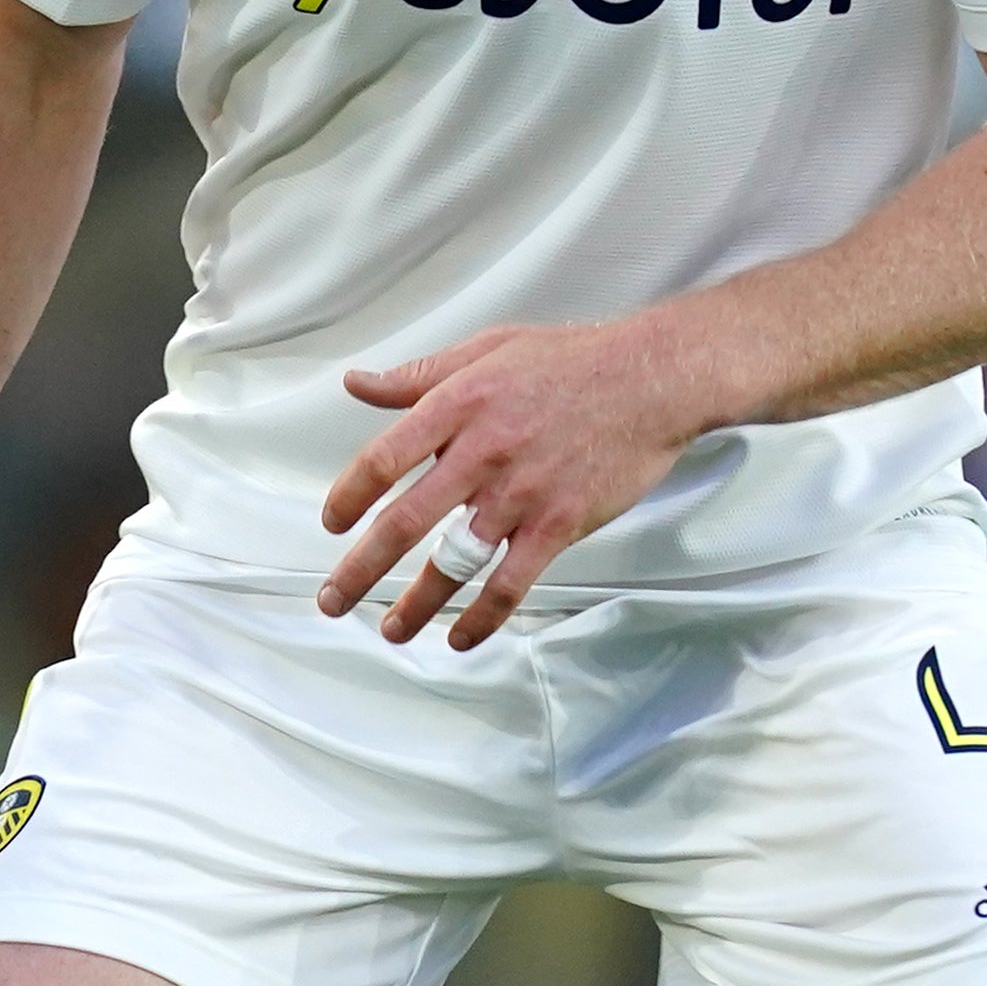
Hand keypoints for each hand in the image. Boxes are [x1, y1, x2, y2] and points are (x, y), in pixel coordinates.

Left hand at [318, 314, 719, 646]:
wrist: (654, 378)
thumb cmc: (573, 359)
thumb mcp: (488, 349)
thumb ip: (418, 375)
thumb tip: (356, 384)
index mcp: (458, 405)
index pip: (383, 459)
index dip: (348, 496)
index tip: (332, 523)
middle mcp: (483, 452)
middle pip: (405, 522)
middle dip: (360, 569)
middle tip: (333, 600)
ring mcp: (522, 492)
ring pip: (455, 561)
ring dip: (416, 604)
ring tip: (391, 630)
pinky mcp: (560, 523)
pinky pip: (512, 582)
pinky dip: (483, 616)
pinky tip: (460, 636)